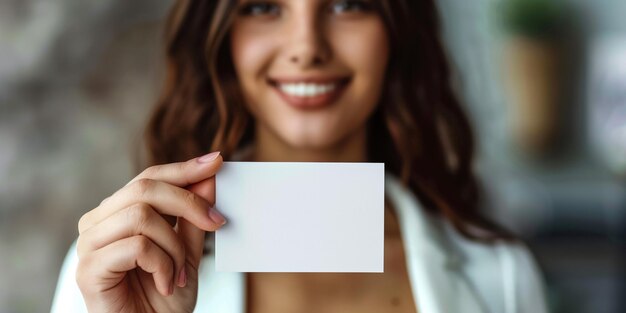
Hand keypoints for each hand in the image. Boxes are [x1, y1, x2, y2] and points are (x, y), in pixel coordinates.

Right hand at [76, 151, 224, 311]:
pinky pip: (136, 246)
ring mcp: (89, 245)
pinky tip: (167, 282)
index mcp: (118, 213)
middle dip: (188, 202)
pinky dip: (163, 264)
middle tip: (217, 222)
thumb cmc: (164, 298)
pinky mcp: (89, 269)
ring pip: (141, 216)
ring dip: (174, 246)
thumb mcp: (188, 252)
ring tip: (180, 273)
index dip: (184, 169)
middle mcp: (98, 223)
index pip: (149, 178)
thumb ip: (194, 218)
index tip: (217, 161)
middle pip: (144, 189)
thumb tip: (209, 177)